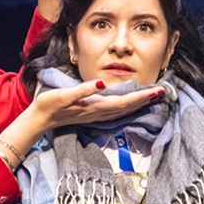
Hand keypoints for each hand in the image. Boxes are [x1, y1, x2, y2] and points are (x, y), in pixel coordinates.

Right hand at [29, 79, 164, 130]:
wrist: (40, 120)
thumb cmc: (50, 105)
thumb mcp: (63, 95)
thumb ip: (82, 90)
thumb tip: (101, 83)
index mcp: (95, 106)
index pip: (124, 101)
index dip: (142, 97)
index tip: (157, 91)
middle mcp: (99, 112)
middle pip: (128, 107)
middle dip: (146, 100)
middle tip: (162, 92)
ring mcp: (96, 115)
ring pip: (124, 110)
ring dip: (139, 104)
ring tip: (152, 98)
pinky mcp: (92, 114)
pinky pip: (117, 111)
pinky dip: (128, 107)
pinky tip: (131, 104)